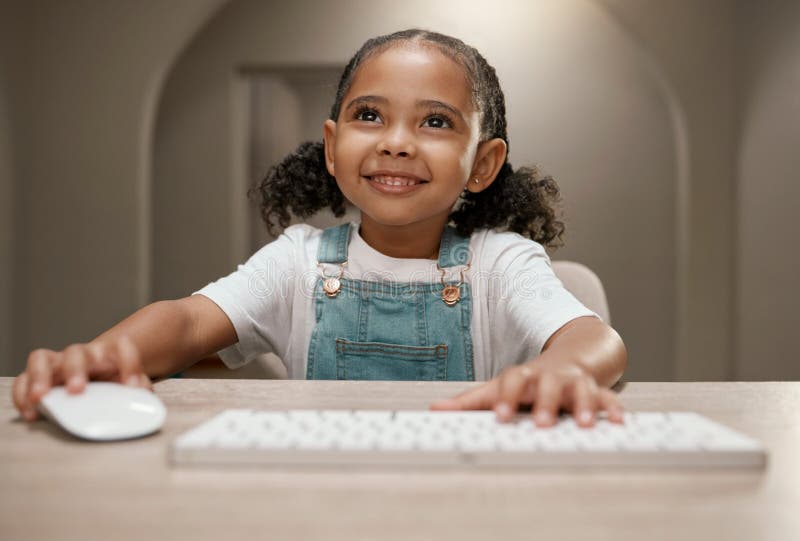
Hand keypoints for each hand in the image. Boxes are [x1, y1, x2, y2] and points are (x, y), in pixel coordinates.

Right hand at [12, 336, 151, 421]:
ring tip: (41, 397)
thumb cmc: (114, 382)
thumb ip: (139, 389)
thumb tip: (142, 399)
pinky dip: (22, 394)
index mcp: (110, 354)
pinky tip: (31, 413)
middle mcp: (82, 355)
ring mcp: (58, 364)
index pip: (122, 347)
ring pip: (42, 358)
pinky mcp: (39, 377)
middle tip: (76, 390)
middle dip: (75, 370)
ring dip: (40, 376)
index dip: (130, 363)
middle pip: (77, 352)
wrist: (98, 375)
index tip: (132, 386)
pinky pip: (22, 379)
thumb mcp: (129, 384)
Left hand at [430, 356, 623, 427]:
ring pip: (581, 389)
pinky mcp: (597, 389)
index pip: (512, 381)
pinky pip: (608, 398)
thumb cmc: (530, 380)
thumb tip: (434, 409)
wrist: (573, 352)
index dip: (505, 397)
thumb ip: (470, 401)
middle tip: (541, 424)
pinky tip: (617, 422)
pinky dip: (613, 408)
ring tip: (583, 425)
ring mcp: (575, 381)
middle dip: (546, 402)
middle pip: (548, 384)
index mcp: (524, 377)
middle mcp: (550, 377)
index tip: (500, 416)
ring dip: (583, 405)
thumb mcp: (499, 387)